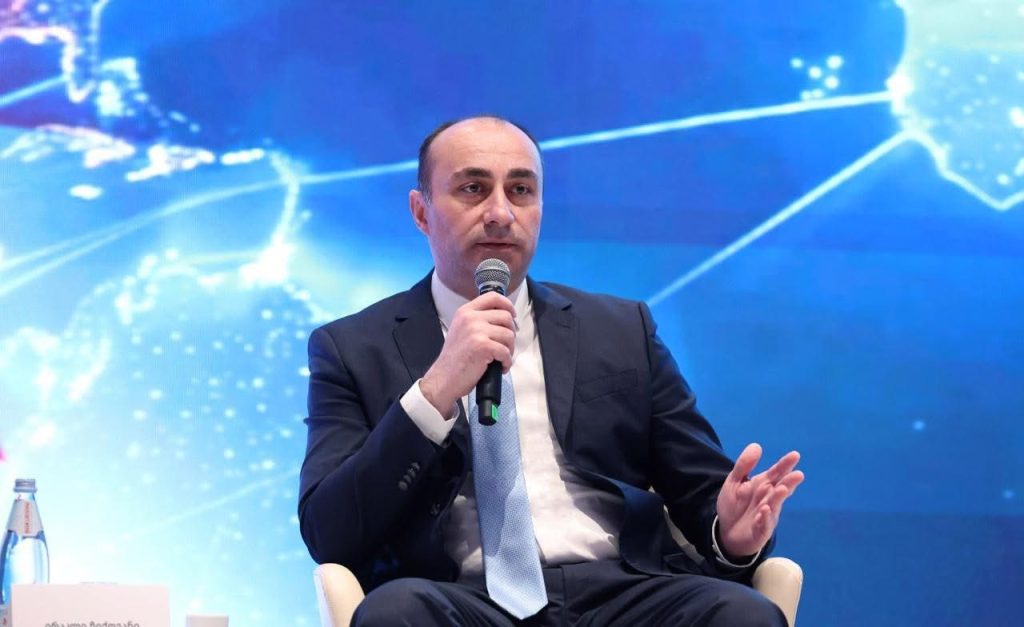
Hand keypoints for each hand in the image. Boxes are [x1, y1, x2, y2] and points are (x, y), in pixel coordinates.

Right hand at [420, 291, 516, 417]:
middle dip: (511, 333)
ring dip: (510, 349)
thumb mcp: (461, 329)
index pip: (493, 297)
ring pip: (509, 335)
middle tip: (505, 345)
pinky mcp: (483, 346)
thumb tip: (502, 318)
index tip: (512, 315)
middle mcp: (470, 318)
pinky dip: (507, 362)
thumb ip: (477, 320)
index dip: (507, 305)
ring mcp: (477, 331)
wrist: (443, 378)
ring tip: (501, 358)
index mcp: (465, 311)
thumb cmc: (455, 358)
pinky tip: (500, 367)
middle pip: (506, 317)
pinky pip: (506, 352)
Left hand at [716, 443, 803, 558]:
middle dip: (789, 482)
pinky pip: (764, 524)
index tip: (795, 455)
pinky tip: (765, 510)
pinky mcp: (760, 530)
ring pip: (774, 506)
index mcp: (763, 485)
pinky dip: (765, 518)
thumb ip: (745, 465)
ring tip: (782, 489)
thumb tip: (757, 445)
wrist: (726, 532)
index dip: (785, 465)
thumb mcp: (735, 481)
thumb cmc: (734, 505)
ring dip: (778, 498)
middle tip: (798, 474)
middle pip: (780, 489)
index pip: (776, 473)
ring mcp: (767, 515)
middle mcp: (769, 499)